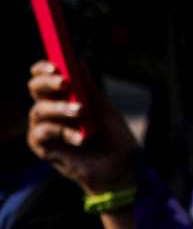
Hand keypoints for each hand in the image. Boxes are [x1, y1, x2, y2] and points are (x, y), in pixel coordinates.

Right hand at [27, 60, 138, 193]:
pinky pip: (44, 133)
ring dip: (60, 108)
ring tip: (82, 112)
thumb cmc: (113, 137)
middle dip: (47, 82)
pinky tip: (81, 137)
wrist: (121, 167)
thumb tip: (79, 61)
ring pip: (39, 110)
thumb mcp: (103, 108)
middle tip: (65, 82)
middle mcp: (48, 110)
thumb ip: (89, 87)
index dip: (44, 68)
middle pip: (35, 89)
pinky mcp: (42, 147)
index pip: (43, 77)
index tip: (56, 64)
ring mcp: (43, 129)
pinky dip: (63, 132)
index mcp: (61, 97)